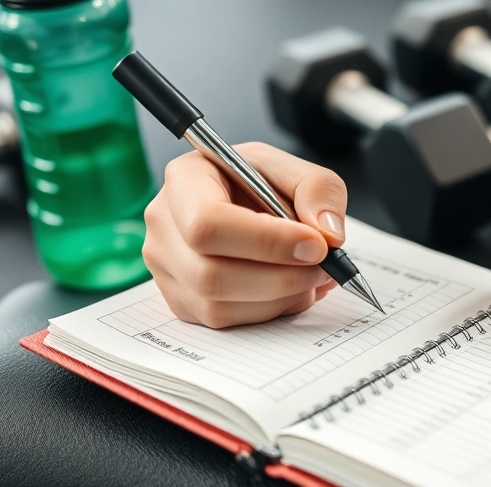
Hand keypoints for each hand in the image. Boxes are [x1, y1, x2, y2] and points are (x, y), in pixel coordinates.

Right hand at [143, 143, 347, 328]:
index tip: (314, 245)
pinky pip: (225, 321)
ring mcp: (166, 268)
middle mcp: (164, 225)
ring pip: (219, 306)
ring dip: (279, 297)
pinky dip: (268, 310)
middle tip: (322, 266)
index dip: (266, 242)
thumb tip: (327, 234)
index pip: (208, 222)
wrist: (247, 203)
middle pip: (210, 274)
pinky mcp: (181, 301)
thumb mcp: (296, 170)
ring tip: (312, 275)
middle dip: (280, 277)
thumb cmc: (261, 182)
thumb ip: (319, 190)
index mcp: (185, 178)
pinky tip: (289, 287)